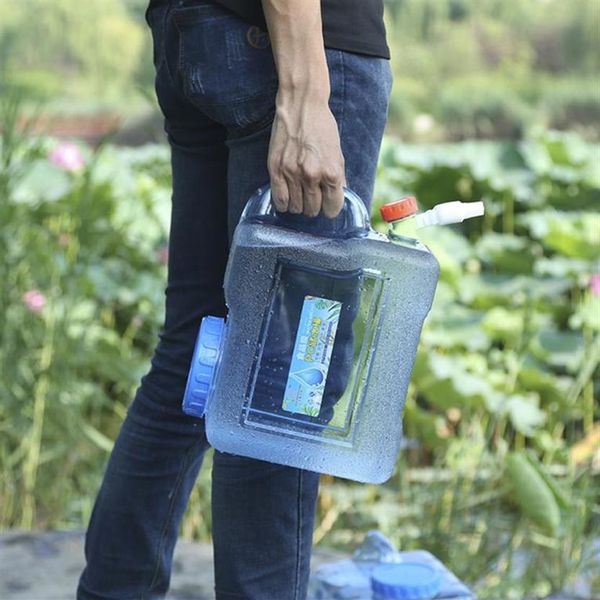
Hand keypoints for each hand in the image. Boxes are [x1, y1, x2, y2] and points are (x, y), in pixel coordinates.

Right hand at [267, 93, 345, 217]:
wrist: (301, 106)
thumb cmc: (322, 127)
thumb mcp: (338, 153)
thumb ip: (338, 178)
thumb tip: (336, 197)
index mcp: (331, 172)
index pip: (332, 207)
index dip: (330, 209)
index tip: (327, 205)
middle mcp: (312, 175)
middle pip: (313, 210)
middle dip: (314, 207)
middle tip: (312, 199)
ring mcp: (292, 173)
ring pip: (296, 208)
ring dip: (298, 205)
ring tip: (299, 196)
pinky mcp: (276, 169)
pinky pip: (279, 200)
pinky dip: (284, 204)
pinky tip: (287, 198)